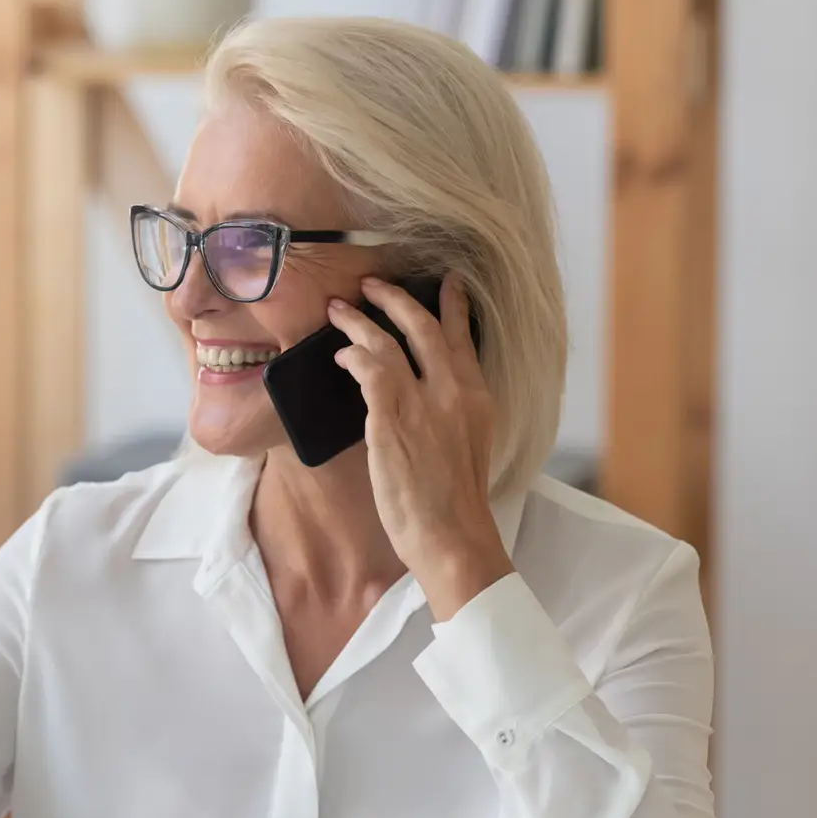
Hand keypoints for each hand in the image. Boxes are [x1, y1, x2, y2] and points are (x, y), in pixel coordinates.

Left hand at [329, 274, 513, 618]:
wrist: (453, 536)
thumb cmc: (453, 505)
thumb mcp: (467, 446)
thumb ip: (450, 414)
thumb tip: (420, 398)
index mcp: (476, 398)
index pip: (464, 339)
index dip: (453, 306)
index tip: (447, 282)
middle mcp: (454, 391)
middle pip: (425, 326)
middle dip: (397, 298)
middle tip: (374, 283)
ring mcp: (424, 402)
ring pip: (390, 340)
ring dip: (361, 320)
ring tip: (340, 308)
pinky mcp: (392, 418)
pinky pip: (369, 369)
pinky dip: (353, 355)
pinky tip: (340, 356)